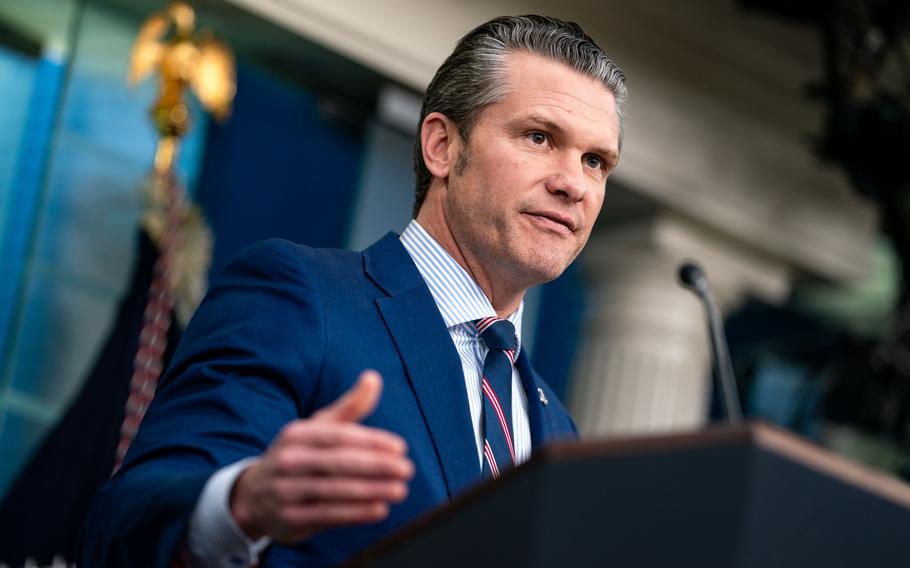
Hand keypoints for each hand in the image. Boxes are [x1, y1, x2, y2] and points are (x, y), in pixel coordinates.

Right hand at [229, 370, 413, 542]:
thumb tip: (373, 377)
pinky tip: (379, 509)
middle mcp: (290, 460)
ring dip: (371, 491)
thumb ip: (349, 406)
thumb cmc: (298, 455)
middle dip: (376, 466)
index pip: (339, 436)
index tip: (400, 447)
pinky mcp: (290, 518)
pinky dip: (355, 513)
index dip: (371, 441)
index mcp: (298, 434)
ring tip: (400, 490)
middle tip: (407, 469)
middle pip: (339, 462)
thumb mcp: (317, 428)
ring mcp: (287, 490)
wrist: (253, 495)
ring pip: (335, 490)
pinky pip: (327, 515)